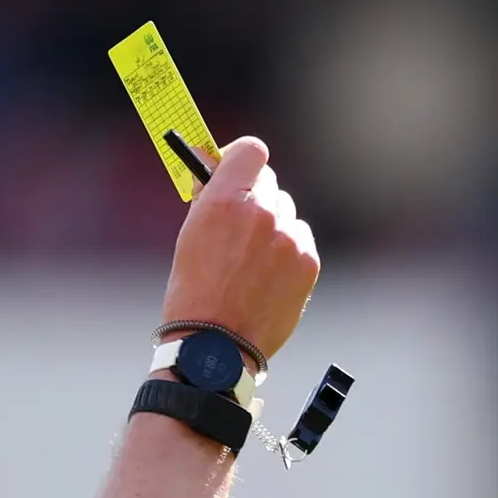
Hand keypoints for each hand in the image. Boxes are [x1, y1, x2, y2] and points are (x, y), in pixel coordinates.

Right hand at [162, 134, 318, 370]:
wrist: (215, 347)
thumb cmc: (194, 293)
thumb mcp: (190, 235)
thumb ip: (209, 198)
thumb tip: (213, 166)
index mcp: (224, 199)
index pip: (251, 150)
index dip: (242, 159)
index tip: (235, 171)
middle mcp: (261, 211)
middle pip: (269, 182)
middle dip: (255, 198)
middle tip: (240, 226)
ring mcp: (288, 237)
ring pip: (286, 213)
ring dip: (273, 228)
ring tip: (252, 264)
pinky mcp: (307, 261)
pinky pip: (300, 240)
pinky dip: (288, 253)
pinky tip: (268, 278)